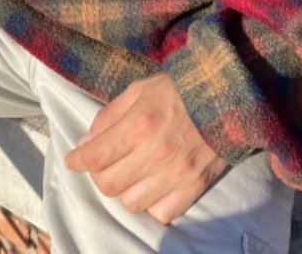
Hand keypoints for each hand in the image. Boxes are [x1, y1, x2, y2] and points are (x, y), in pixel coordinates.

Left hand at [64, 72, 225, 223]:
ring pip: (131, 203)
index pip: (95, 157)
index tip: (73, 159)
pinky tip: (153, 185)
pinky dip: (152, 204)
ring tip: (130, 173)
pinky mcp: (195, 186)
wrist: (228, 93)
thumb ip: (110, 115)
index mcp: (139, 125)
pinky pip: (161, 213)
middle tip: (103, 163)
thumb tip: (86, 142)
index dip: (78, 160)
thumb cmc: (181, 87)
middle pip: (108, 185)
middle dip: (98, 174)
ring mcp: (176, 174)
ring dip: (124, 190)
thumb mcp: (140, 89)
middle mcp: (155, 153)